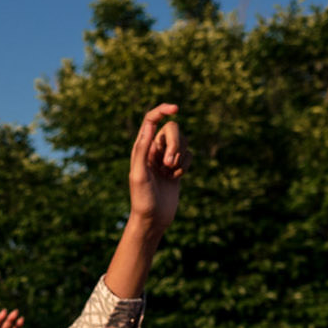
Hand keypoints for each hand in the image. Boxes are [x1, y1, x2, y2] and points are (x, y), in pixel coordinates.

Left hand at [127, 103, 184, 231]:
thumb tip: (149, 125)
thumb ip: (143, 149)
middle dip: (175, 144)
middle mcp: (153, 149)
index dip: (163, 110)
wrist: (153, 218)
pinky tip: (175, 178)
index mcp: (141, 147)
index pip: (151, 119)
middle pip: (172, 129)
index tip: (176, 109)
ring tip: (169, 173)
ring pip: (183, 142)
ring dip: (180, 156)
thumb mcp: (139, 174)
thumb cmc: (142, 198)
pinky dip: (185, 165)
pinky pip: (189, 155)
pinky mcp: (177, 167)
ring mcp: (166, 158)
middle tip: (167, 163)